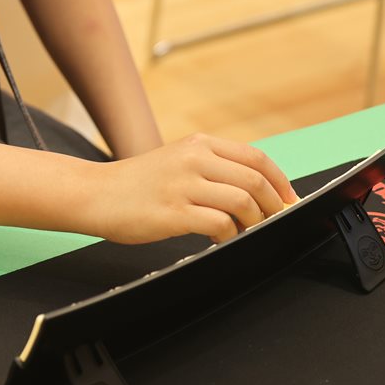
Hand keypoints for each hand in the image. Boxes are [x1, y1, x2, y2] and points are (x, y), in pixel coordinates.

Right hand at [82, 133, 298, 244]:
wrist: (96, 193)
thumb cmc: (138, 183)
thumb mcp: (178, 160)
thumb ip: (212, 168)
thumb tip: (256, 191)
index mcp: (199, 144)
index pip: (255, 158)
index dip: (279, 181)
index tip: (288, 200)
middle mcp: (194, 158)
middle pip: (254, 180)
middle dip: (273, 206)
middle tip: (275, 221)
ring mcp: (183, 184)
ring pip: (242, 202)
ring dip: (254, 222)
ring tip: (247, 232)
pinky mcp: (174, 211)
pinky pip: (219, 224)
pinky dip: (229, 236)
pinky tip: (221, 240)